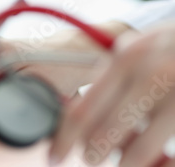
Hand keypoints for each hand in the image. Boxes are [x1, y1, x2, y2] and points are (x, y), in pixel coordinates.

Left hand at [49, 23, 174, 166]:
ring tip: (125, 158)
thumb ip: (110, 79)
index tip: (54, 155)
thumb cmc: (172, 48)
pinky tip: (158, 161)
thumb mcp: (138, 50)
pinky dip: (160, 166)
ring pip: (135, 155)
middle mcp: (150, 78)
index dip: (63, 139)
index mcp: (126, 60)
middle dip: (92, 153)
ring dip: (124, 163)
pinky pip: (171, 159)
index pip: (82, 110)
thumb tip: (75, 114)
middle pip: (102, 136)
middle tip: (93, 154)